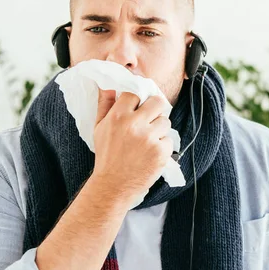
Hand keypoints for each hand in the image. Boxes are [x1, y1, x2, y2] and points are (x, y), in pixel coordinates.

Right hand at [89, 90, 172, 204]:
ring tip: (147, 141)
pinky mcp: (161, 152)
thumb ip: (105, 104)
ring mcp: (149, 138)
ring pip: (165, 121)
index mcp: (118, 115)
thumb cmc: (106, 155)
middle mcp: (134, 124)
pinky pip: (169, 140)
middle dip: (155, 109)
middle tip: (149, 119)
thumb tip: (109, 84)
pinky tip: (150, 153)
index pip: (136, 92)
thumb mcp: (99, 127)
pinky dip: (162, 146)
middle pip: (158, 102)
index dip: (139, 97)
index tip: (140, 103)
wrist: (113, 185)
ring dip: (159, 129)